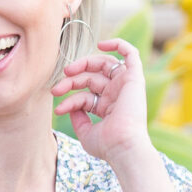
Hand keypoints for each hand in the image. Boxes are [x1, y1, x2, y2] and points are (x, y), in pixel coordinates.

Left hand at [55, 38, 153, 168]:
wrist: (123, 146)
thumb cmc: (108, 145)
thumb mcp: (86, 133)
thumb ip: (78, 119)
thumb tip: (70, 108)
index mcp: (108, 107)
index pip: (86, 95)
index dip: (70, 99)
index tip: (59, 108)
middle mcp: (117, 94)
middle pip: (92, 77)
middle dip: (73, 79)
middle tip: (57, 88)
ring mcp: (126, 85)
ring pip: (103, 64)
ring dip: (83, 64)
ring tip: (67, 72)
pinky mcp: (135, 78)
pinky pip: (131, 54)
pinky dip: (118, 45)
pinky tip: (101, 44)